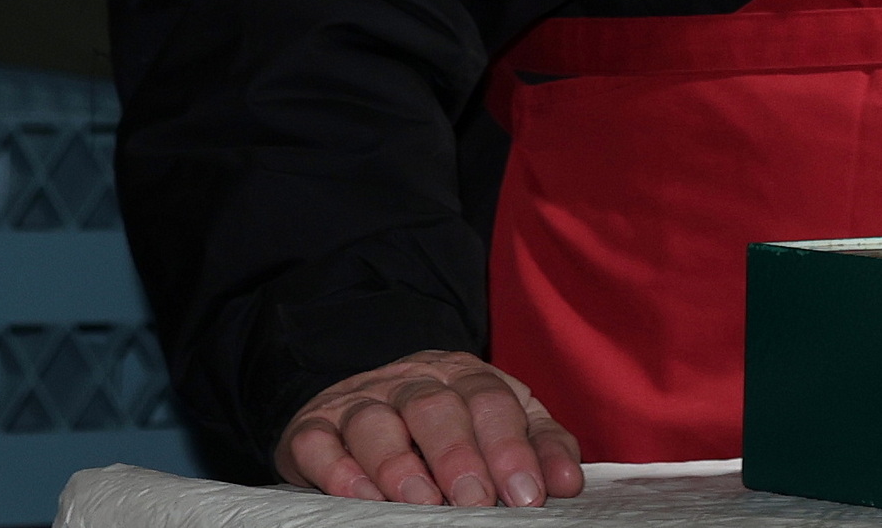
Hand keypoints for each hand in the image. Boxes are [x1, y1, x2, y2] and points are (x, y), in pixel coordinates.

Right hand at [278, 350, 584, 507]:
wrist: (360, 405)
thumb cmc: (447, 428)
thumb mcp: (500, 427)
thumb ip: (539, 447)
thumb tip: (568, 483)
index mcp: (464, 376)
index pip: (491, 402)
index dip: (511, 448)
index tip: (527, 495)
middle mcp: (410, 381)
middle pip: (434, 407)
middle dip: (458, 456)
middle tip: (475, 503)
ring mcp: (358, 401)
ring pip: (375, 422)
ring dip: (399, 465)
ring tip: (422, 504)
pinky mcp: (312, 427)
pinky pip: (320, 443)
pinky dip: (340, 471)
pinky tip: (363, 498)